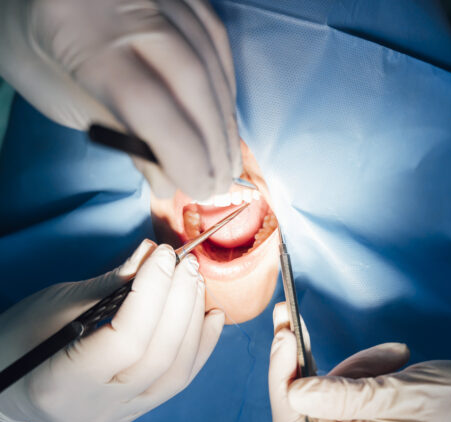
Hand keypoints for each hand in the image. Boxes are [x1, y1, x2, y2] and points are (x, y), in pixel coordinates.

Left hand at [0, 0, 240, 198]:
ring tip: (229, 160)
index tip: (199, 188)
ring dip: (226, 118)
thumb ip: (117, 135)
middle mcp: (125, 0)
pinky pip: (215, 36)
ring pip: (210, 57)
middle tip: (221, 184)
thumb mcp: (62, 100)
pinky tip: (225, 117)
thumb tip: (167, 181)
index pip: (148, 103)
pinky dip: (225, 84)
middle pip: (191, 78)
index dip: (182, 153)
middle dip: (213, 141)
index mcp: (81, 29)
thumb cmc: (36, 51)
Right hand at [0, 240, 223, 421]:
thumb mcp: (56, 304)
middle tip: (187, 265)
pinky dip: (199, 346)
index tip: (164, 256)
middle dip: (180, 303)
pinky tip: (212, 317)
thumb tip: (152, 254)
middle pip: (158, 357)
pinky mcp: (134, 412)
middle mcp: (94, 411)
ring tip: (196, 284)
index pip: (125, 340)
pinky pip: (177, 381)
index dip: (152, 293)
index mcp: (60, 385)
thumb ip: (110, 285)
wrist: (7, 381)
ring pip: (176, 373)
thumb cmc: (20, 337)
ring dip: (193, 322)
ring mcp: (118, 417)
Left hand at [269, 302, 450, 421]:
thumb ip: (347, 395)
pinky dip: (366, 366)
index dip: (280, 377)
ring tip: (395, 357)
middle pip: (302, 399)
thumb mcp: (406, 393)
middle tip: (289, 313)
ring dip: (353, 363)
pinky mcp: (366, 416)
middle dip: (297, 356)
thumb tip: (294, 391)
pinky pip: (349, 384)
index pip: (294, 420)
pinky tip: (396, 359)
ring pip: (328, 386)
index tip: (282, 336)